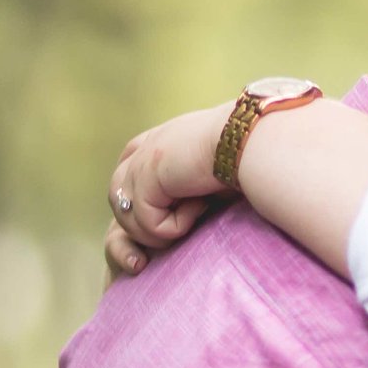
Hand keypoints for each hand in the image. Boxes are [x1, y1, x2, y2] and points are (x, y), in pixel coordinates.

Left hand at [103, 105, 231, 280]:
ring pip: (126, 217)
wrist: (249, 138)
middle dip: (144, 222)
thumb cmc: (245, 152)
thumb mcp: (210, 166)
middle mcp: (145, 148)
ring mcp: (141, 162)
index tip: (172, 211)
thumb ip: (187, 180)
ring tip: (194, 217)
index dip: (141, 200)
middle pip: (119, 197)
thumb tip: (190, 204)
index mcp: (158, 141)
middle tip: (185, 223)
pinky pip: (149, 223)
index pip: (127, 173)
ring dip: (160, 229)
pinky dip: (175, 227)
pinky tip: (201, 207)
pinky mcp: (146, 178)